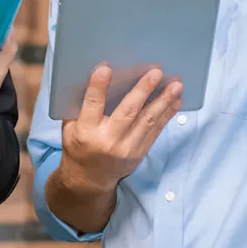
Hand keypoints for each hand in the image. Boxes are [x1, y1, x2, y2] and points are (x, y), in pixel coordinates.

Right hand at [57, 65, 182, 194]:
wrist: (89, 179)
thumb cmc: (78, 145)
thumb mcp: (70, 127)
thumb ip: (81, 106)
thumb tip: (97, 75)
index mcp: (85, 131)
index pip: (92, 105)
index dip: (98, 87)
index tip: (106, 68)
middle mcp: (108, 140)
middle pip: (128, 113)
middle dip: (143, 91)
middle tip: (156, 72)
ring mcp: (127, 148)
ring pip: (148, 121)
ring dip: (164, 101)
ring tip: (176, 85)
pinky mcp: (140, 153)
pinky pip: (156, 131)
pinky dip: (167, 115)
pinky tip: (176, 101)